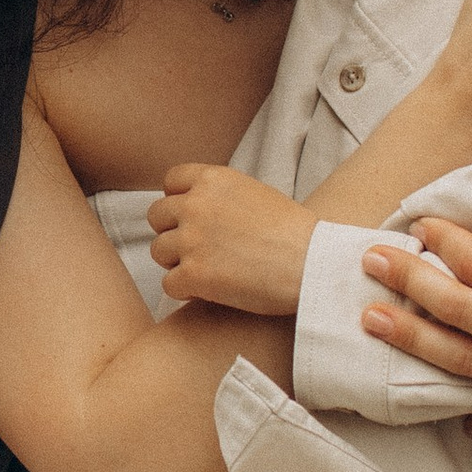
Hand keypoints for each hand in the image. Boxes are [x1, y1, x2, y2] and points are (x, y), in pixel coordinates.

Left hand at [146, 163, 317, 312]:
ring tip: (207, 271)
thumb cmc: (294, 234)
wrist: (314, 264)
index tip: (191, 218)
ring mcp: (191, 240)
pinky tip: (209, 292)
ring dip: (178, 263)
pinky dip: (186, 291)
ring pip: (159, 251)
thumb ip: (220, 196)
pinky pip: (169, 285)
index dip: (178, 201)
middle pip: (157, 216)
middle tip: (197, 249)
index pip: (171, 181)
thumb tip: (197, 208)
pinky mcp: (193, 275)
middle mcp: (195, 205)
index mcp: (212, 179)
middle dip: (173, 232)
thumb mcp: (254, 193)